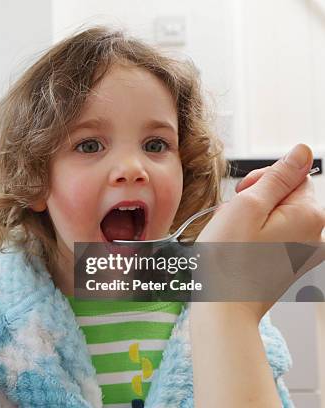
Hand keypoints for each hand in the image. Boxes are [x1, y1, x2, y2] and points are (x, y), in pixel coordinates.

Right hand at [196, 144, 324, 318]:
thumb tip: (302, 151)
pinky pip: (272, 238)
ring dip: (251, 220)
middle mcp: (315, 234)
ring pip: (275, 217)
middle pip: (285, 196)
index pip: (293, 174)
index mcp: (310, 215)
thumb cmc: (229, 260)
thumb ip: (278, 176)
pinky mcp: (288, 266)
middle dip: (255, 201)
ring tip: (232, 237)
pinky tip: (237, 250)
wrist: (224, 307)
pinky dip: (253, 238)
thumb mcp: (248, 205)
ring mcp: (303, 253)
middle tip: (234, 219)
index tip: (242, 197)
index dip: (262, 180)